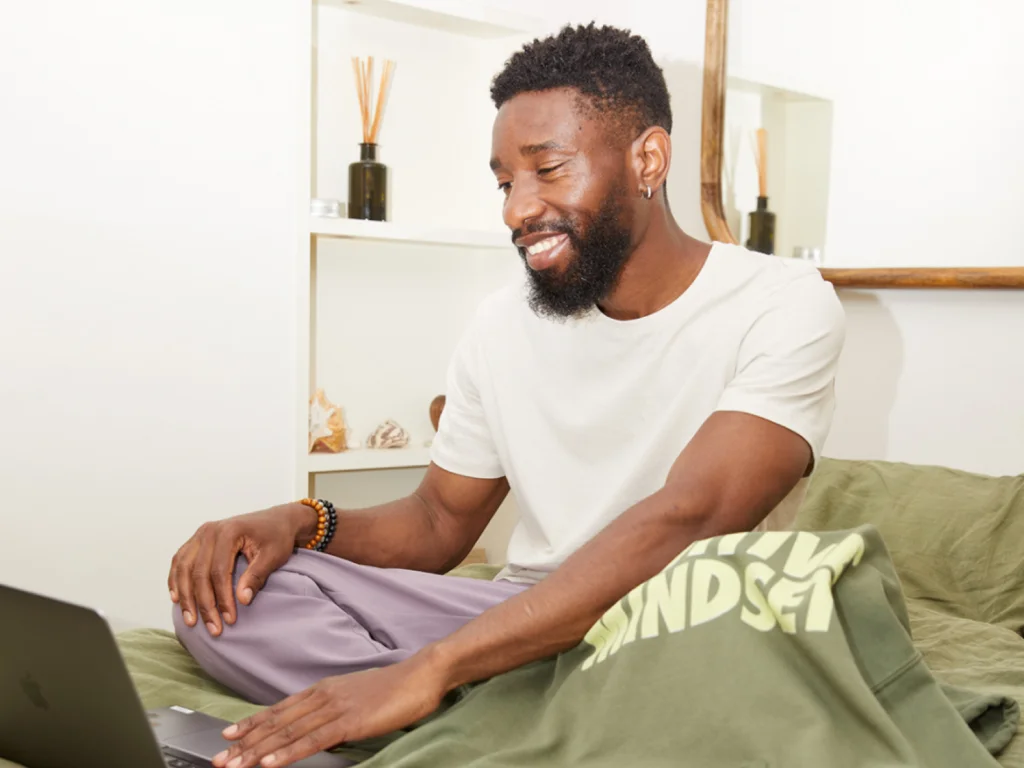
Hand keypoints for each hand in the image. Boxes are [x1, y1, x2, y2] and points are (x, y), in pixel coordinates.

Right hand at [169, 503, 313, 635]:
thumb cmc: (276, 537)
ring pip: (184, 568)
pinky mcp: (197, 540)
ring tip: (191, 620)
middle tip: (213, 628)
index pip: (219, 571)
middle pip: (198, 572)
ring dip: (185, 596)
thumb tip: (242, 600)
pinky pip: (180, 561)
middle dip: (204, 604)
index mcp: (228, 532)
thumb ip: (256, 576)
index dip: (222, 598)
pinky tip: (177, 598)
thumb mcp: (273, 556)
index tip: (230, 620)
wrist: (277, 520)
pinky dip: (175, 580)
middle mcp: (210, 531)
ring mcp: (201, 534)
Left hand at [212, 654, 448, 767]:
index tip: (229, 735)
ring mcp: (335, 708)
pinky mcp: (350, 721)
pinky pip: (312, 740)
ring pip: (288, 732)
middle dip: (246, 742)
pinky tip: (271, 763)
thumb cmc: (395, 687)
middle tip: (220, 758)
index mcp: (324, 689)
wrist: (422, 674)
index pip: (280, 709)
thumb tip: (319, 730)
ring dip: (258, 751)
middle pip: (277, 722)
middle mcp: (323, 696)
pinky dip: (288, 752)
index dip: (252, 724)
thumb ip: (335, 711)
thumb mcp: (357, 698)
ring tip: (235, 765)